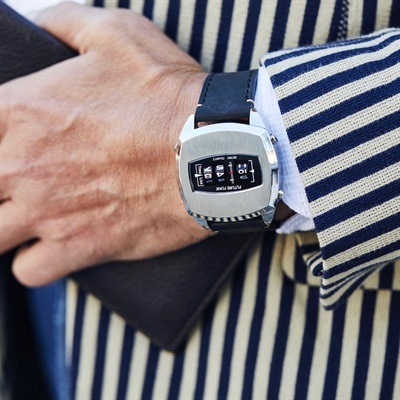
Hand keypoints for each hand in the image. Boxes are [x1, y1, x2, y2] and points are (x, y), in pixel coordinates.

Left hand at [0, 2, 209, 285]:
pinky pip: (30, 271)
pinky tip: (54, 245)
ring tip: (32, 215)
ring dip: (6, 225)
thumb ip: (64, 21)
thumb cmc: (168, 95)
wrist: (212, 150)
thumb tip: (38, 22)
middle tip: (24, 177)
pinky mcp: (81, 247)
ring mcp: (49, 212)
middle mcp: (24, 165)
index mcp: (22, 110)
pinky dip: (36, 262)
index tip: (8, 141)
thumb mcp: (118, 33)